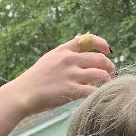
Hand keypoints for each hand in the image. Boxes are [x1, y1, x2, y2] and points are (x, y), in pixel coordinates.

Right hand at [0, 35, 115, 135]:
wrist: (22, 94)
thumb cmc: (34, 80)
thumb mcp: (48, 60)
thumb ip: (64, 57)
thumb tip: (81, 55)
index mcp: (63, 51)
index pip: (87, 40)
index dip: (101, 43)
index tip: (108, 49)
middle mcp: (69, 60)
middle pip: (99, 58)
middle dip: (109, 66)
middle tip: (112, 73)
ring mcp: (71, 75)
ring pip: (101, 74)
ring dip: (108, 80)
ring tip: (108, 85)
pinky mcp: (71, 90)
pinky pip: (93, 91)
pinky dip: (100, 93)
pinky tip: (100, 96)